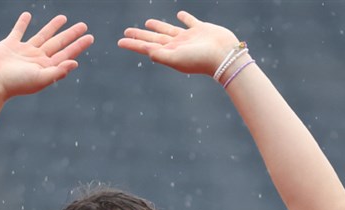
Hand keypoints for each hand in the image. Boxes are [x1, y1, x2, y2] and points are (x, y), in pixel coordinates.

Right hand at [0, 12, 93, 98]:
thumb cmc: (16, 83)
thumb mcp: (39, 78)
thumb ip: (57, 71)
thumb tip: (75, 63)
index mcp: (46, 67)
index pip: (67, 54)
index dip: (79, 45)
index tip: (90, 37)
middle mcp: (37, 58)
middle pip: (58, 43)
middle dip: (71, 34)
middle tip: (83, 25)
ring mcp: (24, 51)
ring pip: (42, 35)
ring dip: (53, 27)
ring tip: (63, 18)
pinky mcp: (9, 45)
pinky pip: (18, 31)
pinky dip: (22, 23)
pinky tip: (27, 15)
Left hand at [118, 11, 238, 75]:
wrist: (224, 56)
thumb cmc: (200, 59)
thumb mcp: (177, 58)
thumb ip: (160, 54)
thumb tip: (145, 50)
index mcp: (169, 53)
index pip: (146, 47)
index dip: (133, 44)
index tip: (119, 41)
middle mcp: (177, 46)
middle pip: (154, 38)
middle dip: (140, 35)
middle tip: (127, 31)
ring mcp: (189, 38)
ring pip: (168, 30)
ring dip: (158, 26)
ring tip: (147, 23)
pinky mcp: (201, 29)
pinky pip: (189, 21)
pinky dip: (184, 18)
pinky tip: (179, 15)